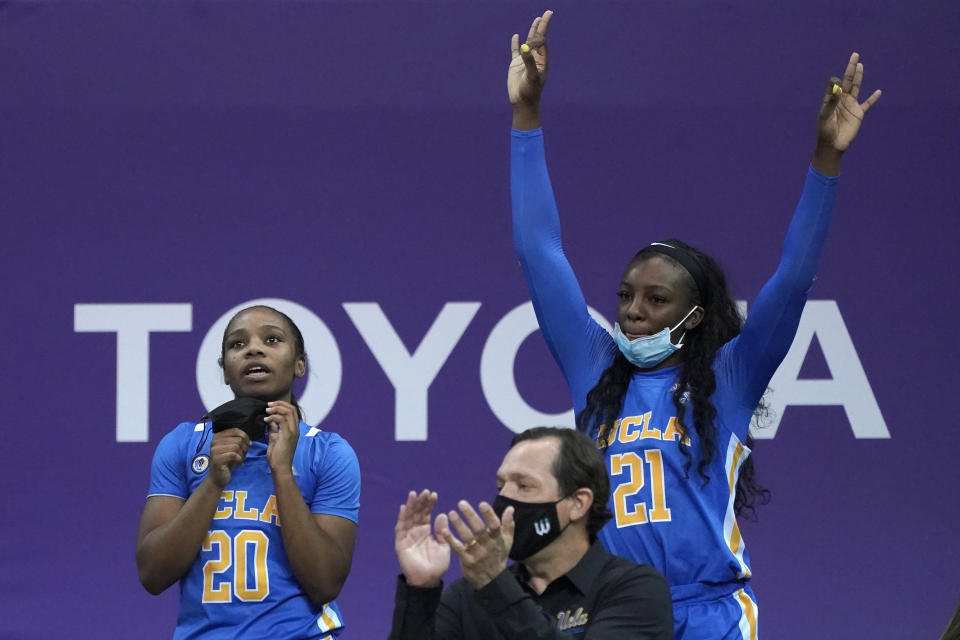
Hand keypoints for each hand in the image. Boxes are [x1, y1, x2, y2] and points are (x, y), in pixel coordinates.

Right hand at [207, 428, 249, 487]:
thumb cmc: (227, 462)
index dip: (245, 436)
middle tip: (244, 455)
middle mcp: (214, 442)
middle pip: (238, 439)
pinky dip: (240, 460)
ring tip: (241, 460)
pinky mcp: (217, 460)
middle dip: (245, 447)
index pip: (235, 430)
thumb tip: (249, 440)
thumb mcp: (232, 449)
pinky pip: (234, 455)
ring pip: (236, 447)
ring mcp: (214, 451)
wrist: (218, 478)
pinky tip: (239, 464)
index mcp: (217, 437)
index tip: (249, 444)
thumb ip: (238, 441)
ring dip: (242, 454)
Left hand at [265, 401, 298, 474]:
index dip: (282, 405)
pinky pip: (282, 420)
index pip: (292, 411)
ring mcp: (293, 431)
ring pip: (288, 412)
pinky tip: (266, 420)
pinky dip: (273, 417)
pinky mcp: (288, 435)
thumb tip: (269, 421)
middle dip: (279, 404)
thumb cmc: (278, 456)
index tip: (270, 406)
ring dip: (276, 409)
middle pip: (291, 409)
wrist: (281, 468)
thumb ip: (274, 429)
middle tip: (268, 405)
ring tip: (266, 411)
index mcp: (294, 429)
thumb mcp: (275, 439)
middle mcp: (296, 429)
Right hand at [395, 490, 449, 587]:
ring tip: (414, 495)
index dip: (429, 504)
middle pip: (417, 513)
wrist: (428, 580)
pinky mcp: (400, 543)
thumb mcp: (444, 546)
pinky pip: (400, 529)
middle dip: (420, 502)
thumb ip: (442, 531)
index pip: (426, 514)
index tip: (434, 494)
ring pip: (408, 518)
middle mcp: (416, 531)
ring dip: (410, 506)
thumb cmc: (437, 565)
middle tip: (425, 492)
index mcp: (426, 531)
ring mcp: (407, 536)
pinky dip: (401, 518)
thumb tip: (442, 514)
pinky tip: (404, 508)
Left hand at [436, 499, 514, 589]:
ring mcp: (477, 553)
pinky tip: (444, 530)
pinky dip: (451, 540)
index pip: (495, 525)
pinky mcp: (467, 560)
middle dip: (470, 515)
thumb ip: (508, 524)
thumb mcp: (507, 542)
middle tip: (461, 503)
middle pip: (479, 529)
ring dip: (459, 524)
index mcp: (497, 539)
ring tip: (451, 513)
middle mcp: (487, 545)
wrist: (491, 580)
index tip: (482, 504)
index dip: (489, 515)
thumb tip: (510, 508)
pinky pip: (458, 549)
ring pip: (467, 537)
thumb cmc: (498, 556)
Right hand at [508, 10, 552, 128]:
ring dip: (531, 32)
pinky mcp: (516, 65)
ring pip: (528, 42)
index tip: (548, 14)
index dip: (544, 26)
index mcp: (541, 59)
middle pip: (538, 38)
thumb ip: (529, 62)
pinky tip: (516, 36)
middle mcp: (535, 58)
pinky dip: (516, 44)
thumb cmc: (531, 91)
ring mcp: (525, 61)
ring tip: (536, 21)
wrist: (523, 102)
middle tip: (545, 14)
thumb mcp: (532, 76)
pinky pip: (516, 51)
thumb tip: (525, 48)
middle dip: (541, 26)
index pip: (542, 39)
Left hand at [814, 52, 881, 170]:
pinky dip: (873, 98)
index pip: (834, 85)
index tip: (837, 82)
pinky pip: (868, 104)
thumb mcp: (825, 116)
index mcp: (831, 99)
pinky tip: (878, 91)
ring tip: (860, 65)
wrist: (833, 145)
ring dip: (858, 76)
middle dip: (850, 68)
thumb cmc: (825, 131)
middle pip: (847, 81)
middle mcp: (841, 100)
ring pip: (856, 88)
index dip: (836, 82)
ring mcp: (851, 106)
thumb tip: (837, 87)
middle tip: (854, 55)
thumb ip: (831, 102)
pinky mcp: (859, 114)